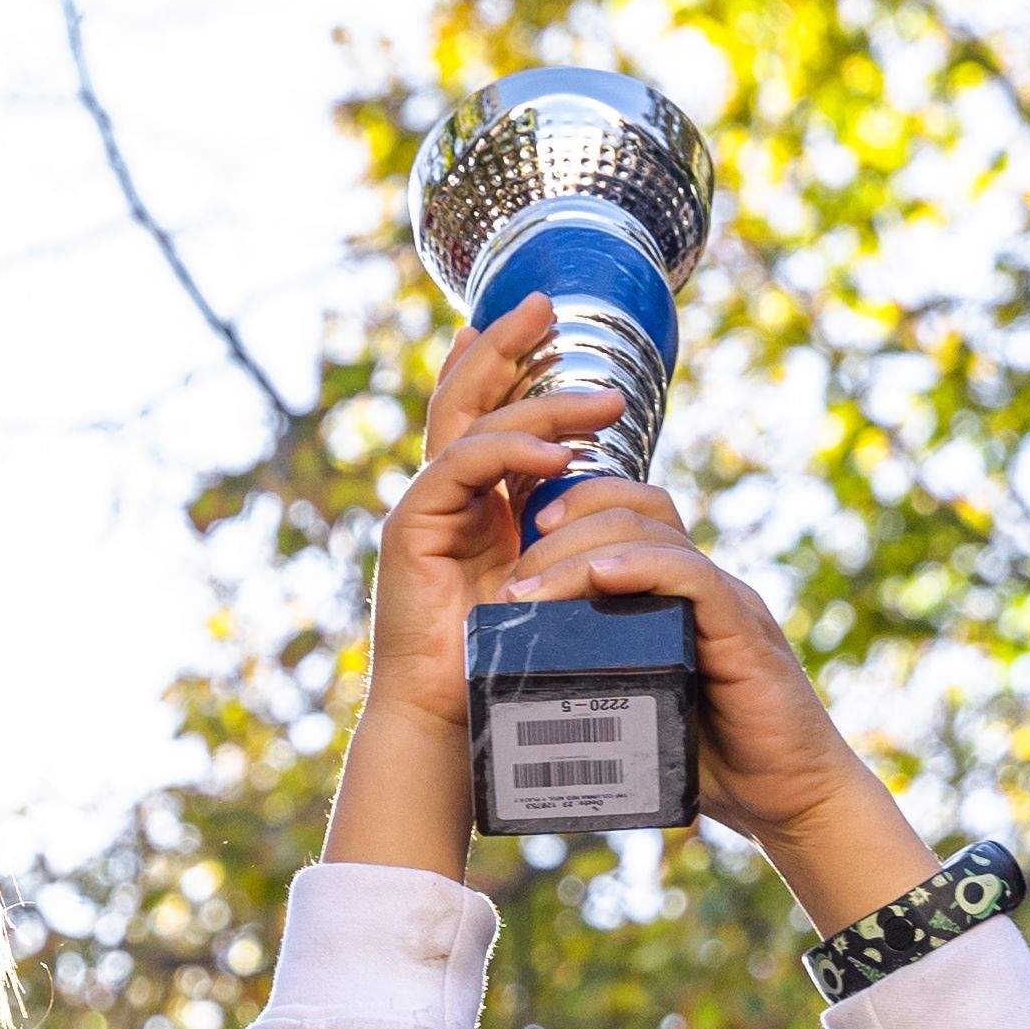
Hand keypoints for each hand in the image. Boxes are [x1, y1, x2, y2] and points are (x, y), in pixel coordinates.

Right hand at [321, 308, 634, 870]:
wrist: (453, 724)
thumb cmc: (505, 666)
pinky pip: (461, 470)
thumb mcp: (549, 583)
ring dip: (536, 402)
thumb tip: (617, 496)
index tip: (547, 322)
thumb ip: (566, 533)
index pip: (485, 414)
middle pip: (464, 397)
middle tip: (548, 304)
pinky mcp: (411, 531)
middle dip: (506, 346)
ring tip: (601, 398)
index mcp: (472, 503)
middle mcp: (442, 496)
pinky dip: (510, 455)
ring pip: (470, 425)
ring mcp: (423, 509)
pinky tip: (558, 455)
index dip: (509, 362)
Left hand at [480, 478, 927, 923]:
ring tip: (529, 590)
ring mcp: (726, 602)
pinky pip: (693, 578)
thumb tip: (519, 687)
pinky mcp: (744, 632)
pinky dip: (644, 568)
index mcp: (676, 593)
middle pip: (632, 511)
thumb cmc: (711, 761)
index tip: (516, 546)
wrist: (789, 798)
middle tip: (512, 582)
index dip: (569, 512)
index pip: (626, 515)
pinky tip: (602, 575)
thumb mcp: (638, 709)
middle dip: (561, 531)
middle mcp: (703, 585)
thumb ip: (595, 683)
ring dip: (581, 553)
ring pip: (654, 536)